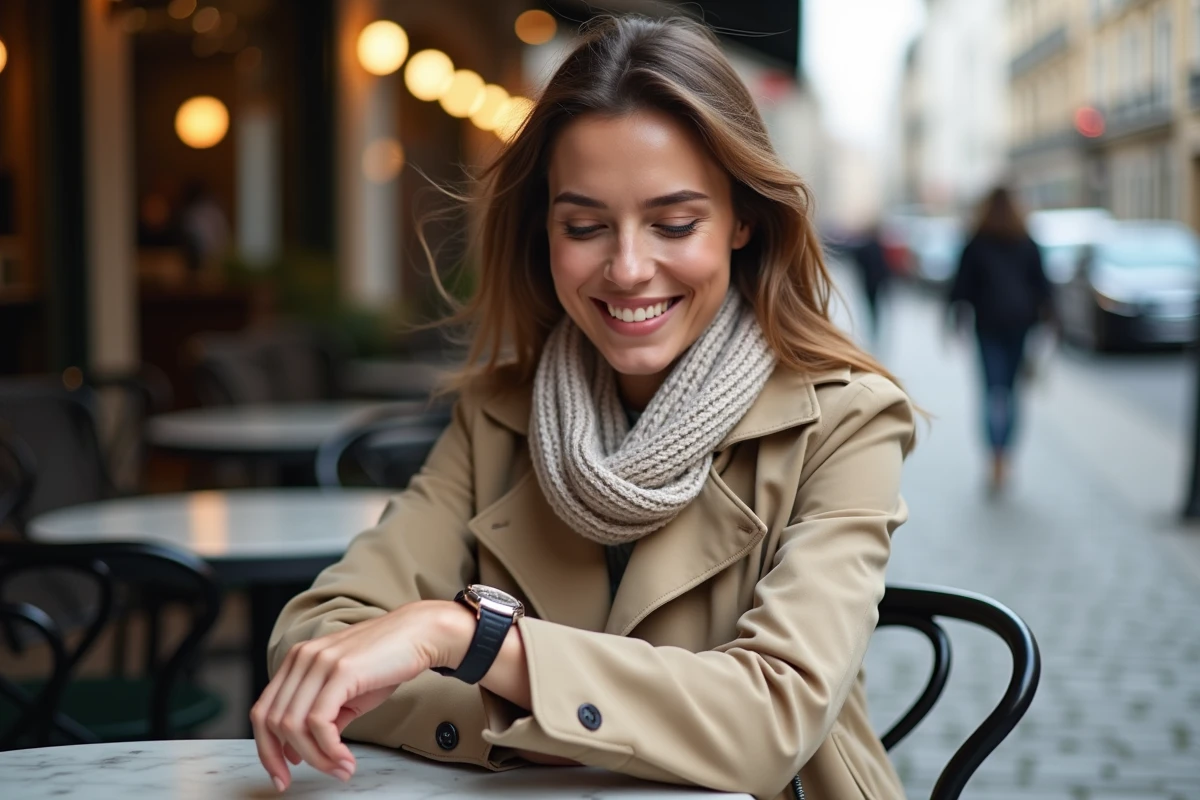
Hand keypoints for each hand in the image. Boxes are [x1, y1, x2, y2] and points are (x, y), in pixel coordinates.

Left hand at [250, 600, 472, 791]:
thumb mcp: (347, 693)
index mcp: (298, 661)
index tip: (281, 773)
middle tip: (306, 779)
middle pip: (272, 721)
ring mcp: (319, 662)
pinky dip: (329, 749)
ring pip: (293, 726)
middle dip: (283, 759)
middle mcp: (302, 658)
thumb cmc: (387, 661)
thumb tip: (306, 750)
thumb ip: (324, 717)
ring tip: (339, 769)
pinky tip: (346, 759)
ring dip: (316, 758)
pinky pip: (319, 722)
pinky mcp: (340, 670)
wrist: (419, 634)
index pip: (263, 710)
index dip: (266, 748)